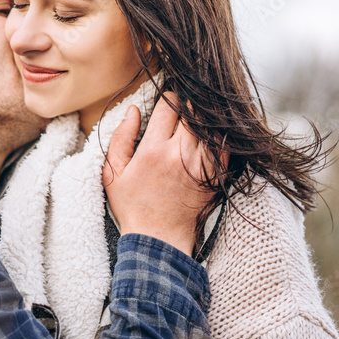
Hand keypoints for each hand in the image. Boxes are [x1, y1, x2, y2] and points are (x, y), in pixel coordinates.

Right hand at [102, 93, 222, 256]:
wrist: (159, 240)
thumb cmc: (133, 207)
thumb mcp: (113, 174)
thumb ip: (121, 138)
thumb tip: (133, 111)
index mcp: (153, 150)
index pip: (169, 105)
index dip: (168, 99)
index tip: (166, 104)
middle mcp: (180, 154)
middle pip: (194, 111)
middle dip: (188, 104)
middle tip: (184, 107)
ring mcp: (201, 164)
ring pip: (211, 125)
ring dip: (204, 118)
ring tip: (197, 117)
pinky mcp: (216, 175)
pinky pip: (225, 145)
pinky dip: (220, 135)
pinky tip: (211, 134)